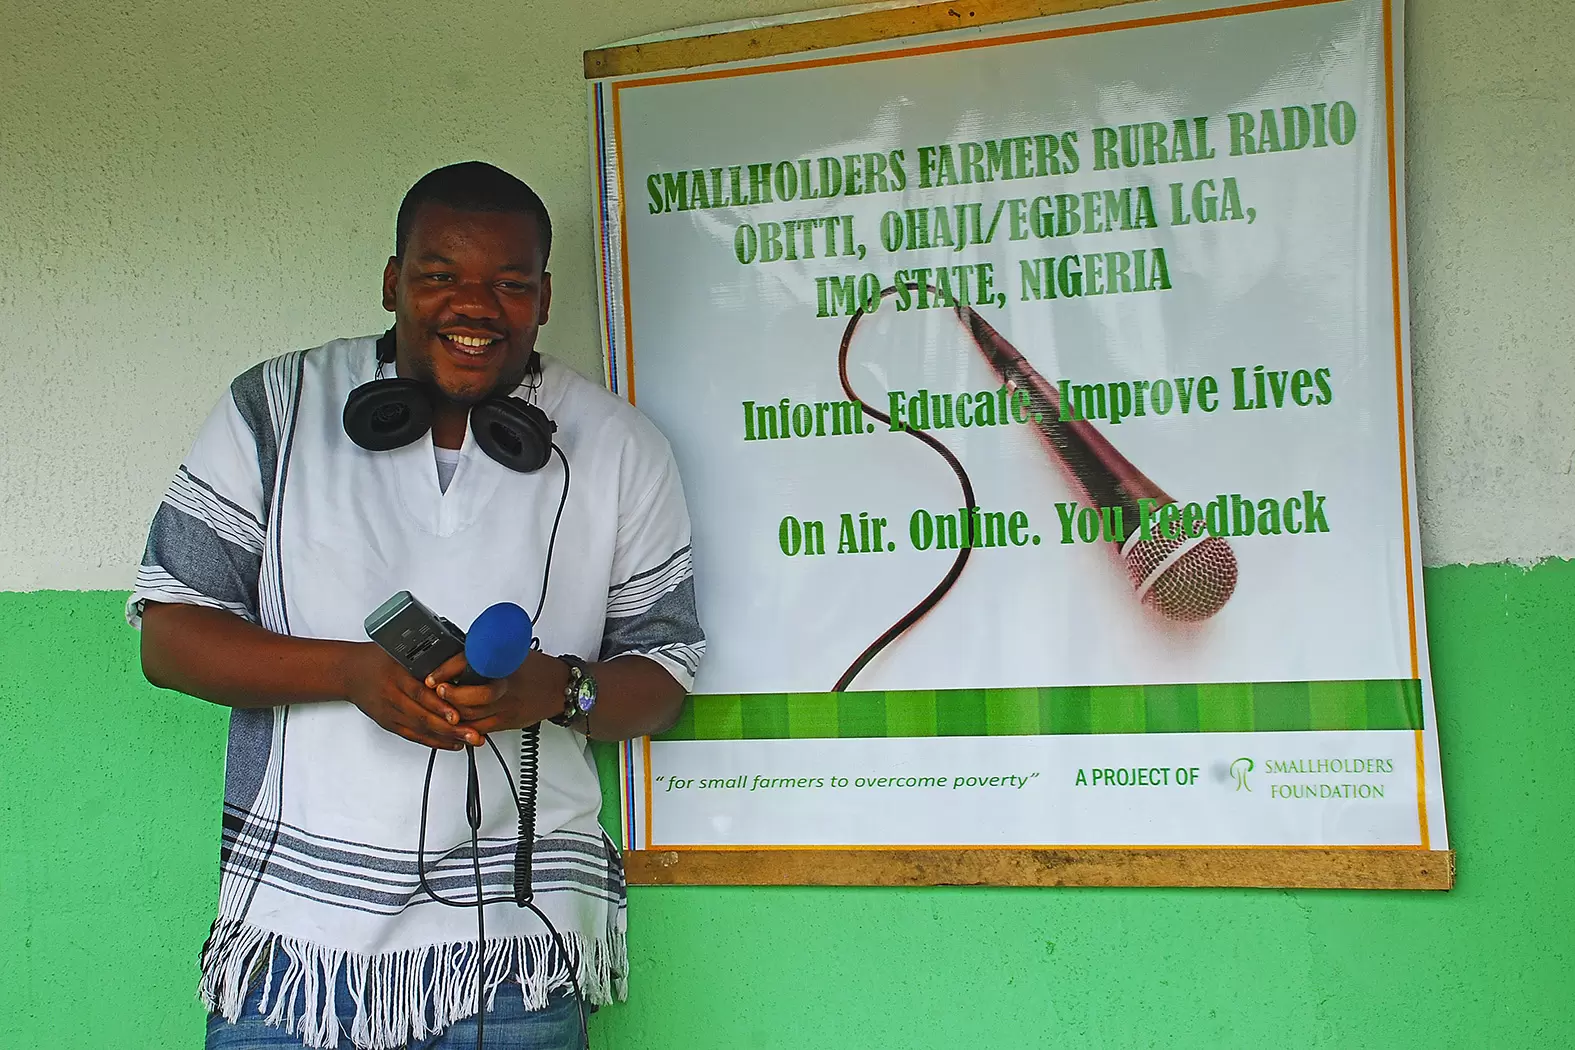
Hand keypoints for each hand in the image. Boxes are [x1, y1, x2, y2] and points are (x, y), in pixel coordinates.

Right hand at [339, 642, 478, 749]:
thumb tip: (458, 658)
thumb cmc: (376, 659)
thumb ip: (425, 658)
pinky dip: (433, 742)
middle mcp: (393, 696)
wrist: (349, 673)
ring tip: (469, 741)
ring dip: (446, 738)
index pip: (420, 694)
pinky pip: (413, 736)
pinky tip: (451, 744)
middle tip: (473, 734)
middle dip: (451, 728)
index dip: (439, 707)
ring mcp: (390, 713)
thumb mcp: (400, 651)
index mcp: (396, 676)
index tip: (457, 716)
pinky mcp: (389, 723)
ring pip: (420, 729)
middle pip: (423, 716)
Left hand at [425, 650, 569, 736]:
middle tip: (435, 692)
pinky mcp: (508, 722)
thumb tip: (461, 652)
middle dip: (447, 697)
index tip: (433, 677)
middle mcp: (505, 688)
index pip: (469, 664)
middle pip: (468, 698)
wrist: (561, 688)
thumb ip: (488, 653)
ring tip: (440, 707)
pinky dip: (465, 727)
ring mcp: (506, 708)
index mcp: (504, 665)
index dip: (446, 672)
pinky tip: (456, 722)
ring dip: (451, 714)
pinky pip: (480, 729)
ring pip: (471, 717)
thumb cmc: (538, 669)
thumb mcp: (513, 651)